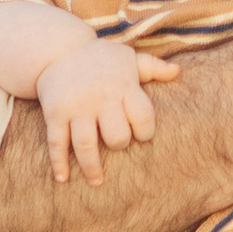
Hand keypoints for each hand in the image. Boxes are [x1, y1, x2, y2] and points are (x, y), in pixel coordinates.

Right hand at [35, 36, 176, 183]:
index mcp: (123, 86)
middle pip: (116, 135)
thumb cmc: (100, 59)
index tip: (142, 136)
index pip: (143, 116)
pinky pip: (57, 142)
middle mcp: (101, 97)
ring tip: (97, 181)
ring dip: (91, 167)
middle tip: (116, 145)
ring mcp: (76, 107)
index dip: (146, 131)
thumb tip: (177, 73)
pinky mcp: (55, 113)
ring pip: (86, 144)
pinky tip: (63, 178)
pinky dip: (59, 162)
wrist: (58, 49)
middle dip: (119, 145)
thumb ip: (152, 67)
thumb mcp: (127, 58)